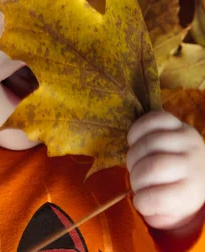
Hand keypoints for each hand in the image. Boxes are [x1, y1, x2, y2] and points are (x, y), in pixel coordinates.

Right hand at [126, 111, 204, 230]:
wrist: (200, 172)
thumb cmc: (177, 194)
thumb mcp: (169, 212)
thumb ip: (153, 212)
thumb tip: (138, 201)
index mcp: (192, 192)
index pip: (159, 198)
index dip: (142, 202)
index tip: (140, 202)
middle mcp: (194, 165)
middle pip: (152, 168)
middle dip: (135, 176)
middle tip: (136, 180)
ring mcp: (188, 141)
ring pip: (150, 142)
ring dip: (133, 154)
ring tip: (136, 161)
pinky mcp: (179, 124)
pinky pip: (153, 119)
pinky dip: (137, 130)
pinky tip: (135, 141)